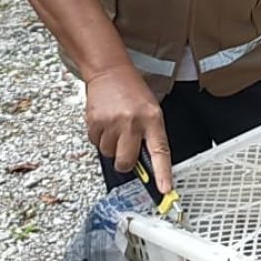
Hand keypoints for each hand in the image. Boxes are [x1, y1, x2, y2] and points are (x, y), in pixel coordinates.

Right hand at [84, 64, 170, 191]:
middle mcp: (133, 122)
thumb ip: (150, 135)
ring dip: (111, 146)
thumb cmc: (133, 91)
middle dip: (124, 161)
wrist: (110, 71)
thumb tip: (146, 164)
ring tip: (116, 126)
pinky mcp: (95, 122)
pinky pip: (95, 144)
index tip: (165, 190)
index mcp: (152, 118)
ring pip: (109, 154)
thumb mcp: (150, 110)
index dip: (163, 174)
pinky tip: (105, 122)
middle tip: (125, 147)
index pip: (161, 151)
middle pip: (126, 161)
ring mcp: (113, 122)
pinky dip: (99, 137)